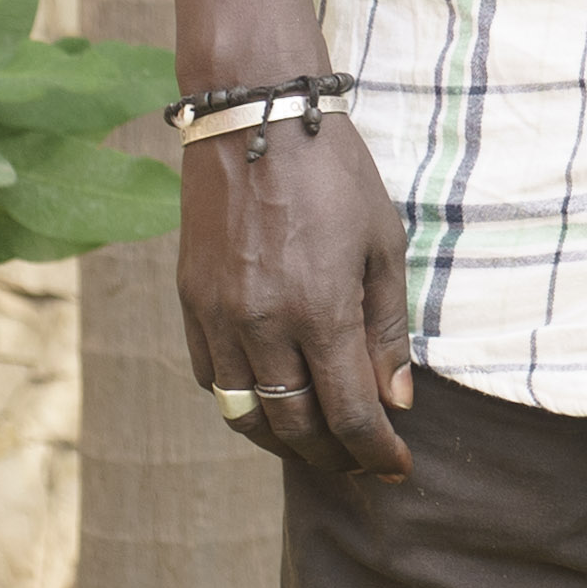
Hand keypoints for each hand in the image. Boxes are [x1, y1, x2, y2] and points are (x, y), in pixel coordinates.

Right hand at [178, 99, 418, 479]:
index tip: (396, 467)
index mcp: (320, 309)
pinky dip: (243, 403)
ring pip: (245, 413)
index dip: (375, 450)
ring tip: (318, 444)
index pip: (349, 412)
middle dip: (332, 455)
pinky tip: (271, 400)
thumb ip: (387, 329)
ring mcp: (218, 317)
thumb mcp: (383, 244)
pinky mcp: (189, 304)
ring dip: (285, 440)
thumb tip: (396, 400)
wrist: (254, 120)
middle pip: (294, 425)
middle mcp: (262, 324)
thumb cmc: (334, 176)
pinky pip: (212, 380)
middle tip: (360, 463)